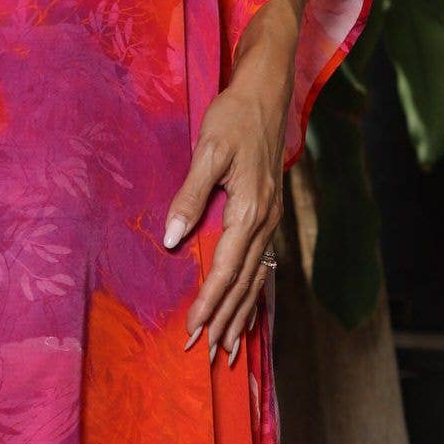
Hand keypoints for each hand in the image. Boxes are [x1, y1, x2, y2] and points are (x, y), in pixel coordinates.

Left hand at [163, 0, 299, 364]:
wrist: (268, 91)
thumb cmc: (233, 117)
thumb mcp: (206, 152)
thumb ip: (190, 197)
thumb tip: (172, 240)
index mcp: (250, 209)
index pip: (226, 268)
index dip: (211, 301)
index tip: (194, 329)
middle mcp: (266, 220)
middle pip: (245, 281)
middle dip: (227, 319)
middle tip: (208, 353)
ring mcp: (271, 218)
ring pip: (256, 276)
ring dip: (243, 312)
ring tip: (231, 346)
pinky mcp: (268, 212)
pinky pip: (260, 262)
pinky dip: (252, 290)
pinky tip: (246, 306)